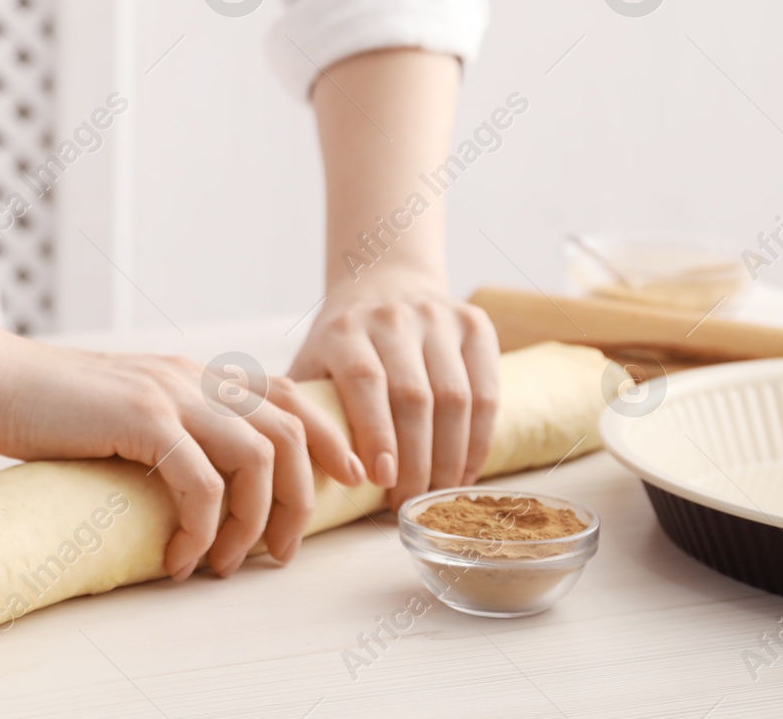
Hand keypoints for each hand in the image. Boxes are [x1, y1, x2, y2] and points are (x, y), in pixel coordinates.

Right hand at [0, 333, 364, 579]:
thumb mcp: (123, 407)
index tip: (346, 479)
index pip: (286, 395)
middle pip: (289, 432)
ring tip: (225, 564)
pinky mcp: (142, 419)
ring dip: (252, 522)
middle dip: (299, 500)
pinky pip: (201, 482)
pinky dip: (202, 528)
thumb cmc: (45, 406)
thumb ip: (166, 426)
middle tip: (280, 554)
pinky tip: (181, 557)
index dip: (326, 438)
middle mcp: (192, 378)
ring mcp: (170, 394)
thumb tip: (197, 479)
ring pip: (258, 457)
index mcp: (193, 374)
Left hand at [289, 266, 499, 508]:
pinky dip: (480, 439)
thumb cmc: (340, 342)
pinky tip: (465, 471)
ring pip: (457, 397)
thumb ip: (302, 410)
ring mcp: (439, 318)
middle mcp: (393, 317)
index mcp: (344, 329)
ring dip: (451, 456)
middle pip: (415, 396)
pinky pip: (488, 391)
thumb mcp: (309, 363)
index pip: (365, 381)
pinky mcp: (476, 325)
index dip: (377, 433)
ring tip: (439, 495)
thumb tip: (295, 473)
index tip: (381, 481)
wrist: (382, 280)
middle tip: (410, 502)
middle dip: (417, 460)